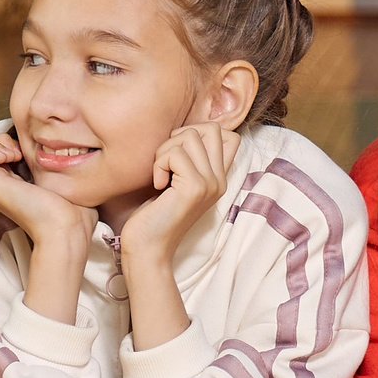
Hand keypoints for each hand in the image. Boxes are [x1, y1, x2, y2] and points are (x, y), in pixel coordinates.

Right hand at [0, 131, 96, 323]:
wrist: (66, 228)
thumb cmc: (74, 210)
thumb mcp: (64, 179)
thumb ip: (58, 166)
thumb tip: (69, 148)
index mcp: (13, 183)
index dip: (11, 141)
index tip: (32, 150)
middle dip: (1, 139)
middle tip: (22, 152)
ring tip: (16, 154)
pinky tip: (10, 157)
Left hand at [119, 123, 239, 350]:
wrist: (148, 249)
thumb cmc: (154, 215)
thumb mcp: (175, 183)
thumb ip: (187, 160)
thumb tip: (182, 132)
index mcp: (218, 179)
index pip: (229, 136)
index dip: (200, 132)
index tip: (178, 154)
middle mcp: (219, 180)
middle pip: (210, 128)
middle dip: (180, 135)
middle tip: (166, 161)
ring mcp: (210, 184)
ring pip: (190, 136)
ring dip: (165, 150)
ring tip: (160, 175)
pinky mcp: (195, 188)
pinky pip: (174, 153)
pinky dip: (158, 164)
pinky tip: (157, 185)